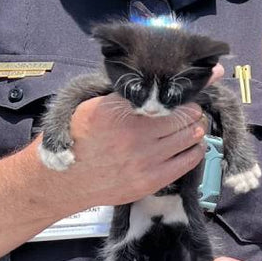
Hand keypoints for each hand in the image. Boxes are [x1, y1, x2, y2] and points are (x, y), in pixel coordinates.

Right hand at [34, 64, 224, 209]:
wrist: (66, 180)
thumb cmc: (80, 138)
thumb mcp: (94, 106)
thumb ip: (123, 93)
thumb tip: (153, 80)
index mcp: (119, 110)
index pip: (164, 94)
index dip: (179, 91)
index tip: (186, 90)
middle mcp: (133, 134)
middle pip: (184, 115)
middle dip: (192, 110)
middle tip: (191, 110)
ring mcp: (144, 159)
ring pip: (191, 136)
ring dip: (196, 128)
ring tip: (193, 126)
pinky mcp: (151, 180)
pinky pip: (188, 161)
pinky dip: (195, 150)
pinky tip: (191, 146)